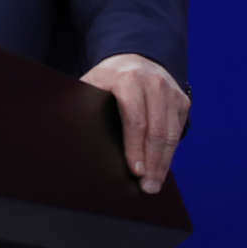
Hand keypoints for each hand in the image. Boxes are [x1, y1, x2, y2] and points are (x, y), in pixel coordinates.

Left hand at [80, 53, 189, 193]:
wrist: (134, 61)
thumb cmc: (106, 79)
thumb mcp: (92, 83)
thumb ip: (83, 103)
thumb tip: (65, 130)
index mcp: (127, 79)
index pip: (134, 119)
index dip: (135, 147)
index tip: (134, 171)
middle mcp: (153, 84)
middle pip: (156, 130)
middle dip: (152, 162)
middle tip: (147, 187)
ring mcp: (171, 92)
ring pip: (171, 134)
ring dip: (163, 162)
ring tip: (154, 184)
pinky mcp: (181, 101)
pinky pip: (178, 131)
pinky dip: (170, 152)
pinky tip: (161, 167)